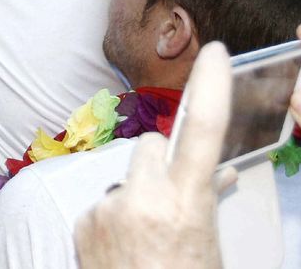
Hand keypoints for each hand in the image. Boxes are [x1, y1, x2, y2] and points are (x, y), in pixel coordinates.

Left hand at [74, 42, 232, 268]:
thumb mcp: (209, 247)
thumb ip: (207, 202)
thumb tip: (215, 174)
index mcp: (188, 207)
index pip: (204, 133)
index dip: (211, 87)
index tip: (217, 52)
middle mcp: (145, 201)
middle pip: (153, 145)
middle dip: (163, 161)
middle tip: (174, 200)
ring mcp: (109, 210)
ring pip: (126, 175)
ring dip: (137, 192)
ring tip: (147, 239)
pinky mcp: (83, 223)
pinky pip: (104, 201)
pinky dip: (114, 218)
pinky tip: (124, 250)